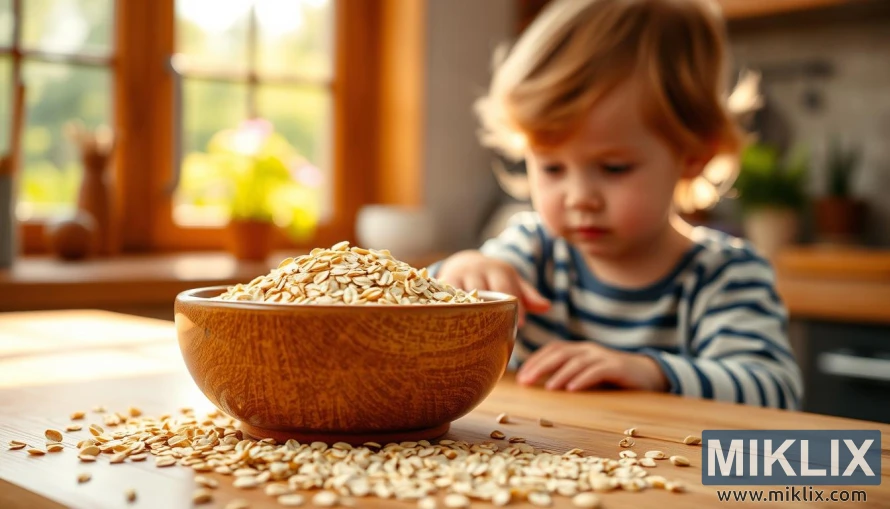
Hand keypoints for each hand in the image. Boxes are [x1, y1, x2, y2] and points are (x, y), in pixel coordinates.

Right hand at [436, 250, 549, 325]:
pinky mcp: (441, 282)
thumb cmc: (495, 279)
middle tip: (494, 334)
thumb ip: (528, 295)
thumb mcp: (513, 282)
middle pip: (484, 293)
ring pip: (463, 295)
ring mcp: (458, 276)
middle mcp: (477, 270)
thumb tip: (546, 307)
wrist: (465, 263)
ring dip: (467, 313)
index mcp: (498, 270)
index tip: (520, 326)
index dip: (514, 308)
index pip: (507, 290)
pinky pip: (443, 297)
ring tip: (471, 333)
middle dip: (490, 312)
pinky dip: (447, 309)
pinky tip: (450, 326)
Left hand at [516, 341, 668, 391]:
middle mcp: (589, 350)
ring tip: (548, 388)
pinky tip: (572, 389)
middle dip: (540, 367)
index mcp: (580, 350)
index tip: (520, 377)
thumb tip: (541, 389)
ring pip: (577, 362)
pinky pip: (597, 371)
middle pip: (560, 353)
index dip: (535, 361)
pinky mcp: (618, 368)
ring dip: (560, 374)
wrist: (649, 375)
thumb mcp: (588, 376)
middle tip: (525, 381)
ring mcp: (603, 357)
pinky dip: (583, 379)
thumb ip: (569, 378)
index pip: (552, 349)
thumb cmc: (613, 379)